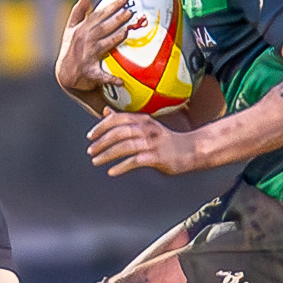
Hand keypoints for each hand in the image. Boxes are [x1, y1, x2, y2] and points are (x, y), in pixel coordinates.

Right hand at [55, 0, 133, 95]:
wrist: (66, 74)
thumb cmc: (71, 49)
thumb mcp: (70, 30)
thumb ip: (78, 12)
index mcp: (81, 30)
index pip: (98, 15)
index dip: (111, 6)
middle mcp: (84, 42)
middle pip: (102, 28)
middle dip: (116, 19)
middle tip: (130, 12)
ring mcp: (87, 57)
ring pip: (103, 46)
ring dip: (115, 38)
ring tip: (127, 31)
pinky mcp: (89, 73)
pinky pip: (101, 76)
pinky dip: (110, 78)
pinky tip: (120, 80)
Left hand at [86, 110, 202, 176]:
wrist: (191, 149)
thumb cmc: (165, 139)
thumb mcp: (146, 125)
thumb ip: (126, 119)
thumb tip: (105, 111)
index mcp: (143, 119)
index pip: (117, 119)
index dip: (101, 127)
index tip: (90, 136)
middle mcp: (147, 129)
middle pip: (118, 133)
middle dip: (101, 142)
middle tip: (90, 151)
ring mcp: (152, 143)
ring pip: (124, 147)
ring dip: (107, 155)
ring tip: (96, 161)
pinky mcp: (157, 157)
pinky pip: (134, 161)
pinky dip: (121, 167)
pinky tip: (112, 171)